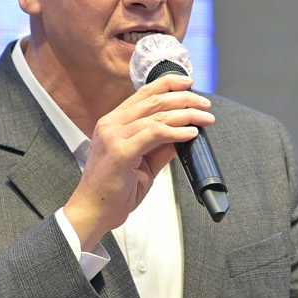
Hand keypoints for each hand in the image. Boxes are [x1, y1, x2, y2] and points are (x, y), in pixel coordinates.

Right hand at [62, 75, 212, 249]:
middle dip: (183, 98)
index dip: (167, 84)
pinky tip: (190, 133)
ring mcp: (114, 136)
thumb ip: (160, 147)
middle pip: (152, 100)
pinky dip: (175, 131)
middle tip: (204, 104)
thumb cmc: (113, 192)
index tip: (187, 84)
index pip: (142, 95)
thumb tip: (183, 134)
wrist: (93, 213)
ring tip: (205, 118)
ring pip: (156, 115)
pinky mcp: (120, 152)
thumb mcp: (142, 164)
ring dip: (186, 115)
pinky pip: (154, 134)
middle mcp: (111, 125)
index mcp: (112, 124)